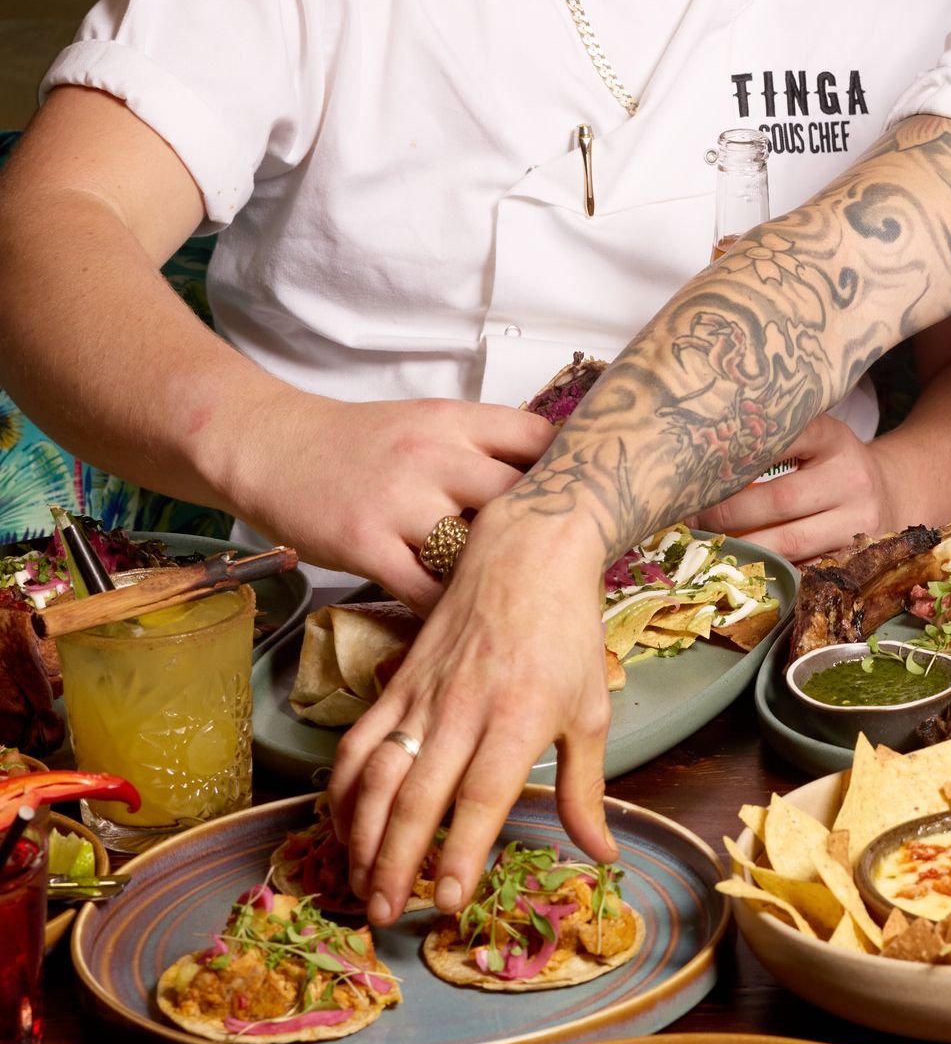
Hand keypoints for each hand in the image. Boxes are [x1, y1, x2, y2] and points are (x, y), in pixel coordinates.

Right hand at [219, 394, 554, 607]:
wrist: (273, 446)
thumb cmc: (359, 443)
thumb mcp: (427, 424)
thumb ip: (482, 448)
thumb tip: (547, 485)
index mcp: (456, 420)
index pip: (538, 439)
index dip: (568, 474)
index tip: (586, 504)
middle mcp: (435, 456)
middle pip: (518, 497)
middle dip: (544, 534)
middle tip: (563, 568)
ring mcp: (401, 501)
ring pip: (476, 549)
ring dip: (497, 579)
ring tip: (520, 604)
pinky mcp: (367, 544)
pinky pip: (427, 592)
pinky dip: (450, 611)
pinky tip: (465, 623)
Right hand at [329, 507, 613, 924]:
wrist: (526, 551)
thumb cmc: (567, 634)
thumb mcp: (590, 711)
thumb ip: (585, 789)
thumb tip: (601, 853)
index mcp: (519, 718)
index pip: (482, 797)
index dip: (460, 852)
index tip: (448, 902)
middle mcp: (464, 709)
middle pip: (419, 796)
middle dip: (397, 863)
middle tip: (388, 916)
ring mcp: (423, 694)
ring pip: (379, 774)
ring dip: (363, 835)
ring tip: (360, 885)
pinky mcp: (397, 682)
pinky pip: (359, 741)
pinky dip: (344, 788)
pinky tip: (343, 826)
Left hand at [692, 412, 895, 561]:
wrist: (891, 495)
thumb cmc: (832, 466)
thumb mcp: (814, 441)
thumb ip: (773, 443)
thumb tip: (700, 469)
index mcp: (834, 439)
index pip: (788, 437)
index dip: (743, 454)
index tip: (703, 466)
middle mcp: (851, 478)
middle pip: (779, 499)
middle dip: (728, 513)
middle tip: (693, 517)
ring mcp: (858, 523)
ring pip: (790, 542)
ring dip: (743, 547)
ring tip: (709, 545)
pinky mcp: (854, 560)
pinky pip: (804, 571)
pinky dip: (770, 572)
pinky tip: (743, 569)